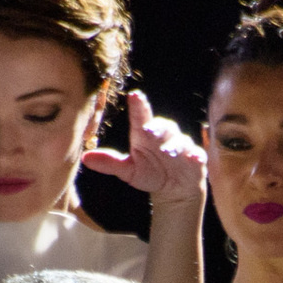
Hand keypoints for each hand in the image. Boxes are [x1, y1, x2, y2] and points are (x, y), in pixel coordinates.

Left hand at [81, 90, 207, 204]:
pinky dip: (196, 157)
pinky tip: (194, 159)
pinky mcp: (195, 159)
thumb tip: (85, 158)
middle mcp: (164, 136)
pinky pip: (197, 156)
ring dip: (175, 145)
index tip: (135, 96)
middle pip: (163, 126)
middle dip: (158, 127)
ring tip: (168, 152)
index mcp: (145, 134)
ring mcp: (181, 146)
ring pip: (179, 141)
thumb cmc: (149, 172)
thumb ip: (110, 163)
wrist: (174, 186)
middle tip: (150, 129)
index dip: (139, 107)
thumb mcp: (128, 170)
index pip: (141, 117)